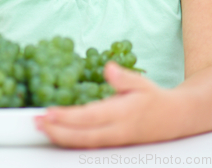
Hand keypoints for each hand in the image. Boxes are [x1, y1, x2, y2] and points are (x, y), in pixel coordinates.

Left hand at [34, 61, 174, 148]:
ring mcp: (114, 140)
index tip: (49, 112)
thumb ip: (124, 77)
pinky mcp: (112, 144)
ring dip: (61, 137)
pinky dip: (71, 141)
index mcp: (122, 114)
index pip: (90, 117)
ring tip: (42, 128)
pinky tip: (58, 135)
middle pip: (82, 136)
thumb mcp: (142, 83)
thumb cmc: (155, 98)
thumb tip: (108, 68)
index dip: (68, 117)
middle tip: (36, 123)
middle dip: (57, 131)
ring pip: (84, 143)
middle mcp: (116, 131)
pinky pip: (89, 145)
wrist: (174, 119)